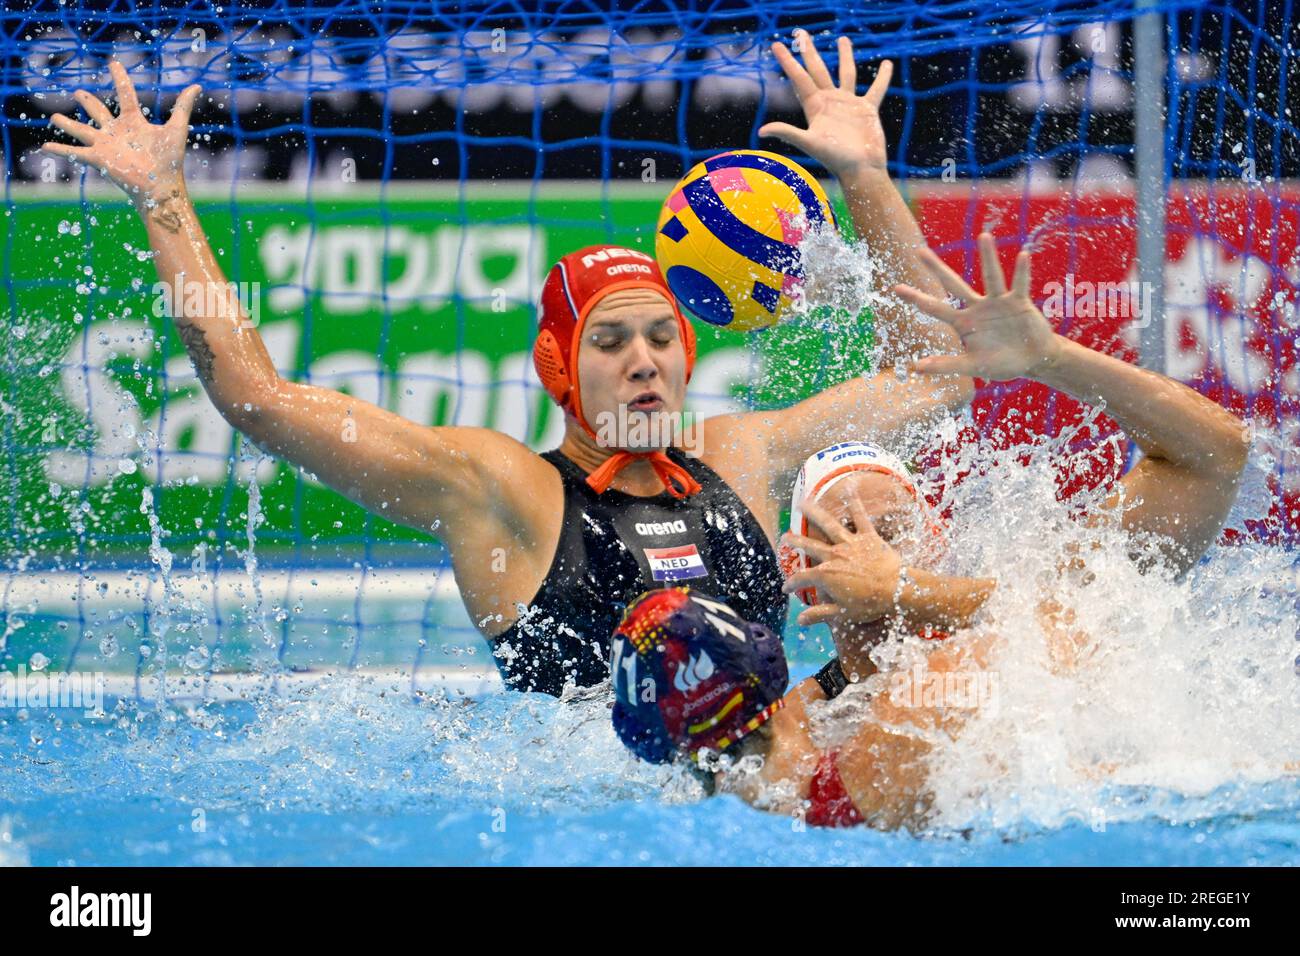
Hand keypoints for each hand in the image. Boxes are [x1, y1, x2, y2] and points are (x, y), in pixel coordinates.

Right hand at [42, 61, 200, 204]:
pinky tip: (45, 146)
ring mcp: (105, 145)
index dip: (120, 78)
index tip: (114, 63)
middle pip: (98, 112)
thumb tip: (197, 86)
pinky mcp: (97, 158)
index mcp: (134, 122)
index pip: (125, 94)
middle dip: (88, 102)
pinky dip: (59, 149)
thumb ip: (183, 107)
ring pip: (81, 130)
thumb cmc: (170, 160)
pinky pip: (74, 152)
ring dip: (67, 124)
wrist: (161, 186)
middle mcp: (117, 132)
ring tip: (54, 117)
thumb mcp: (177, 129)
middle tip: (79, 93)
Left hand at [759, 30, 890, 177]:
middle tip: (801, 34)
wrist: (860, 170)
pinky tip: (887, 64)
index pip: (798, 78)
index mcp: (815, 107)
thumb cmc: (835, 159)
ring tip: (843, 39)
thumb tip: (762, 131)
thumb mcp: (810, 143)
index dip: (787, 62)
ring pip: (846, 73)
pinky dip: (882, 77)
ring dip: (844, 56)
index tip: (776, 45)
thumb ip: (788, 133)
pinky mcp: (867, 109)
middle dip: (808, 52)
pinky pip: (876, 89)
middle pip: (817, 70)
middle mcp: (830, 102)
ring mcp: (848, 104)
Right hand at [781, 496, 903, 626]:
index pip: (801, 578)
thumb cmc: (870, 604)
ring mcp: (850, 544)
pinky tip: (850, 488)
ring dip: (814, 513)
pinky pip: (860, 517)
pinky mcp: (868, 537)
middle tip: (785, 536)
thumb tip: (799, 621)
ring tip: (803, 504)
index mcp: (825, 575)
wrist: (897, 591)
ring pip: (828, 525)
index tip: (786, 588)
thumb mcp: (842, 614)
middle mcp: (834, 556)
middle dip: (795, 541)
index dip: (791, 584)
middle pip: (809, 545)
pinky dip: (855, 504)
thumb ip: (819, 614)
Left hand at [895, 233, 1064, 381]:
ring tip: (984, 236)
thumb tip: (915, 367)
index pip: (935, 308)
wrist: (1033, 360)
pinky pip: (1019, 285)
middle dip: (936, 269)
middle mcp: (977, 307)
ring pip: (992, 276)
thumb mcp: (972, 366)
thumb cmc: (1002, 363)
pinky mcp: (1019, 303)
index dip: (917, 299)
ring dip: (988, 257)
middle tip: (919, 251)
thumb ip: (945, 365)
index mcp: (964, 323)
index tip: (896, 288)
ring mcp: (999, 302)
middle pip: (953, 285)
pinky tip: (1023, 255)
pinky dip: (1021, 272)